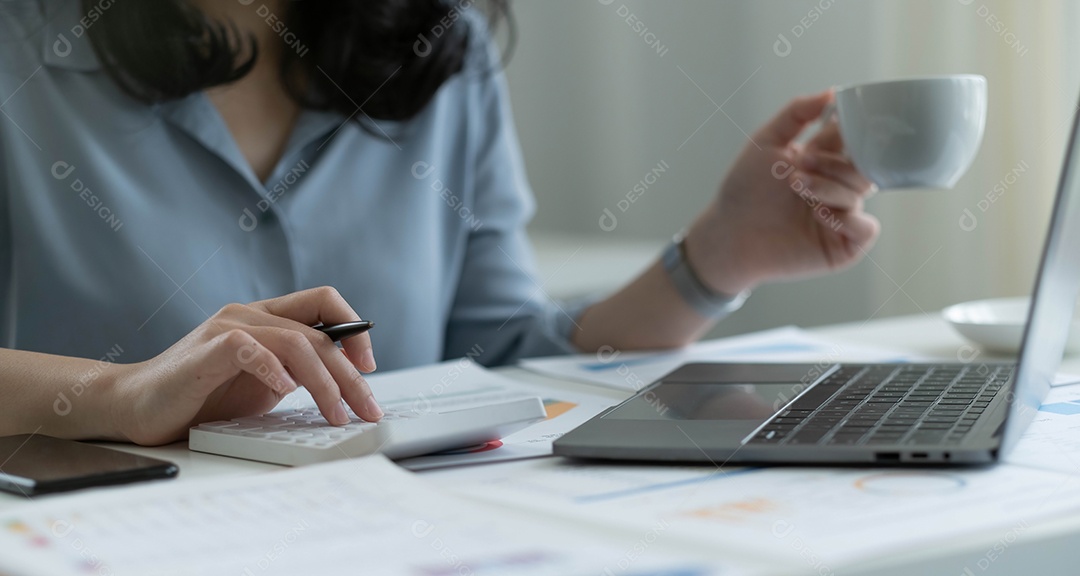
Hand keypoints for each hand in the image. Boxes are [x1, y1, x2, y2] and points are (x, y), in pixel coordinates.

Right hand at [112, 287, 380, 445]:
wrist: (135, 405)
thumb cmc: (200, 396)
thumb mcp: (263, 382)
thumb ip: (298, 372)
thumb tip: (346, 385)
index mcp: (268, 317)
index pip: (324, 301)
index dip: (355, 330)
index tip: (369, 368)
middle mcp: (250, 314)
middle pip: (318, 333)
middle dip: (351, 375)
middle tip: (367, 408)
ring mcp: (228, 327)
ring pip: (295, 343)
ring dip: (325, 383)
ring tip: (336, 414)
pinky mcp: (207, 350)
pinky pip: (249, 348)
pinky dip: (273, 369)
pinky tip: (285, 391)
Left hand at [685, 90, 879, 294]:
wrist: (729, 233)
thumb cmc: (744, 190)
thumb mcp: (766, 142)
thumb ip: (797, 113)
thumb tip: (833, 91)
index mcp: (824, 161)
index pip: (853, 139)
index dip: (849, 131)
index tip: (836, 125)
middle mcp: (837, 187)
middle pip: (861, 165)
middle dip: (833, 161)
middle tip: (801, 162)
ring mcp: (842, 216)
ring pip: (860, 192)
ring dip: (829, 186)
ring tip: (797, 185)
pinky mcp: (843, 246)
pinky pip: (866, 228)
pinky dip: (849, 218)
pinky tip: (820, 215)